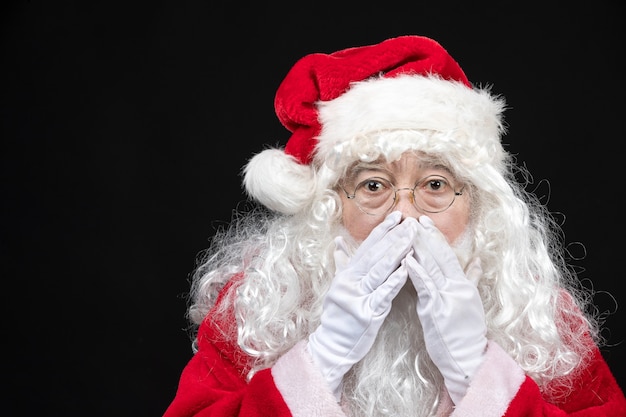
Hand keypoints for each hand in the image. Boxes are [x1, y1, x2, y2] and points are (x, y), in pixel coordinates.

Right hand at [307, 211, 416, 398]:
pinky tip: (407, 268)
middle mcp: (350, 281)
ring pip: (379, 270)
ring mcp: (358, 296)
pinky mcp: (367, 313)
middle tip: (410, 222)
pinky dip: (395, 280)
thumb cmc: (338, 316)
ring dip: (397, 252)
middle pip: (375, 254)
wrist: (332, 345)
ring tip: (412, 238)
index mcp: (346, 273)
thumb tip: (338, 243)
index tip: (396, 216)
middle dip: (394, 236)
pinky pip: (383, 294)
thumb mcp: (338, 287)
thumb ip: (342, 264)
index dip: (382, 230)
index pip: (366, 246)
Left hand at [405, 215, 486, 404]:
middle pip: (439, 256)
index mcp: (463, 284)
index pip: (448, 253)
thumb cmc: (465, 332)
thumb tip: (476, 260)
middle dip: (425, 236)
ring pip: (431, 266)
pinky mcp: (435, 309)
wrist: (466, 357)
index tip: (423, 221)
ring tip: (406, 231)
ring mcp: (446, 297)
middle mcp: (456, 287)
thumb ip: (472, 279)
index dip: (435, 236)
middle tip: (411, 219)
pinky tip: (407, 259)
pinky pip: (425, 286)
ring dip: (418, 247)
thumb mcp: (471, 302)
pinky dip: (416, 271)